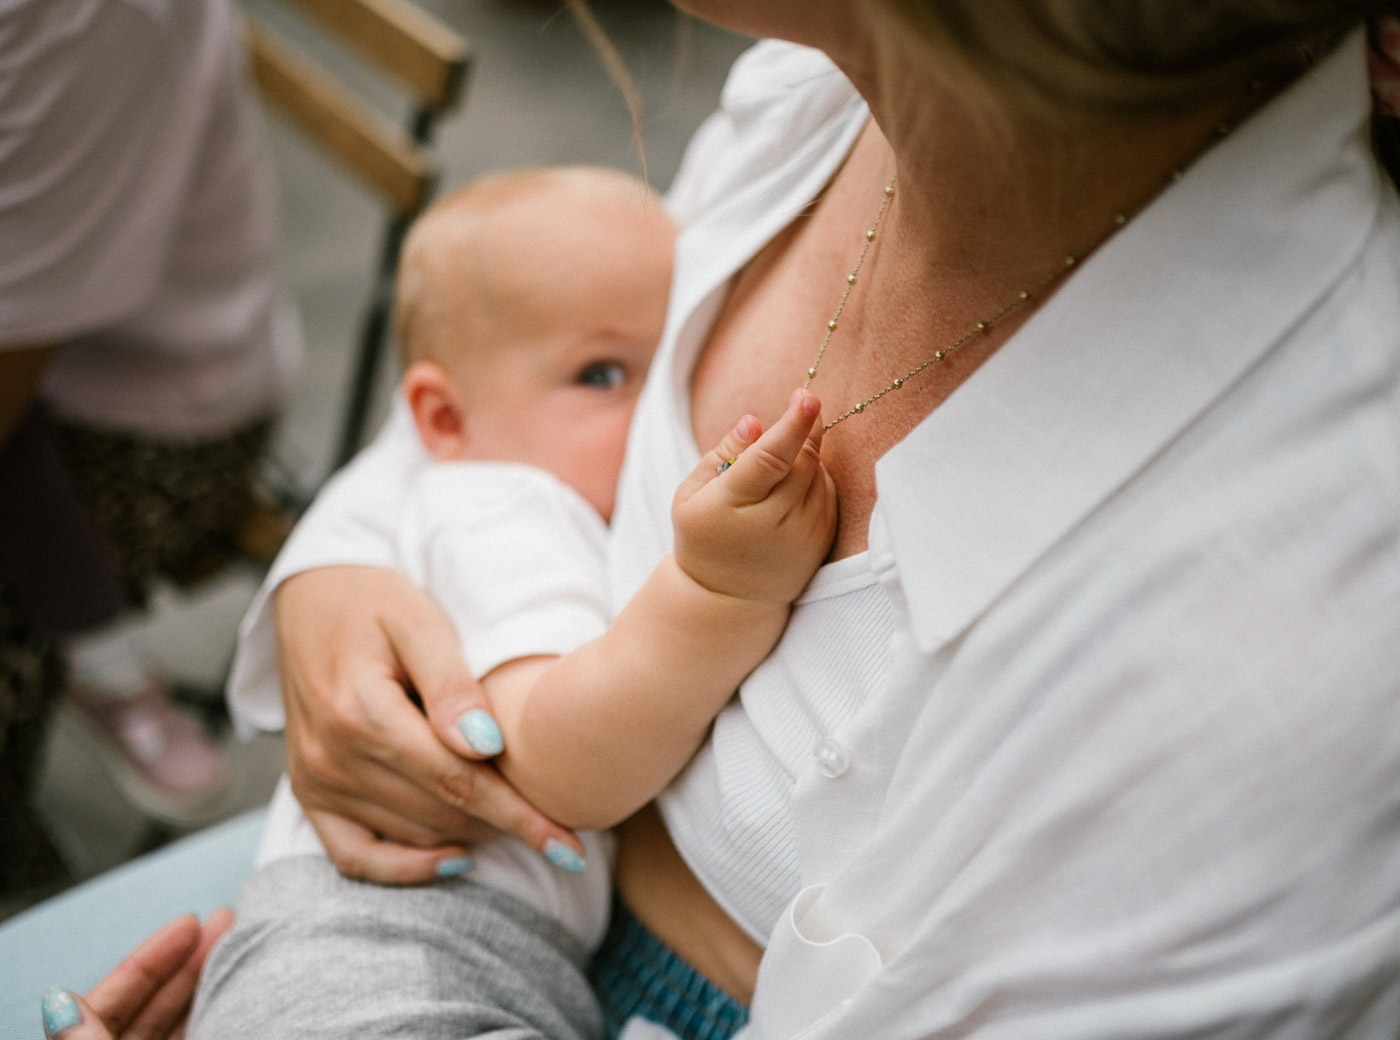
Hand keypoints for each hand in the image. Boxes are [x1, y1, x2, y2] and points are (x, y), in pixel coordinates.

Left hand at [41, 911, 231, 1038]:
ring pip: (178, 1022)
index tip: (187, 923)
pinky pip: (202, 1035)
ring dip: (208, 983)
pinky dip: (218, 1012)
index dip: (147, 961)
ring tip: (242, 946)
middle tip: (223, 923)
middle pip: (150, 1006)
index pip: (110, 1000)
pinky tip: (239, 991)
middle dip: (187, 961)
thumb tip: (62, 1003)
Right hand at [276, 565, 581, 883]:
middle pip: (441, 814)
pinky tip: (456, 859)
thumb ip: (451, 683)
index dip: (520, 818)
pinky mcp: (308, 795)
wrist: (311, 600)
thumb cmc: (376, 602)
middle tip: (558, 822)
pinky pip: (356, 857)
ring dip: (472, 836)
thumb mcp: (419, 621)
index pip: (458, 781)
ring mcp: (315, 782)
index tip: (571, 849)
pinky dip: (407, 868)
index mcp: (360, 712)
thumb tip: (487, 746)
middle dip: (506, 824)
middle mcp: (332, 757)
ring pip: (413, 835)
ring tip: (519, 822)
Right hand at [672, 388, 836, 604]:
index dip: (792, 426)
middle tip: (802, 403)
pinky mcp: (822, 541)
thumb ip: (721, 455)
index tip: (807, 398)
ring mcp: (802, 535)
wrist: (727, 598)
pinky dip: (815, 477)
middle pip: (802, 461)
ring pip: (819, 473)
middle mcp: (772, 523)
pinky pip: (828, 491)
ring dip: (807, 455)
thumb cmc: (704, 534)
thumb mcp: (690, 495)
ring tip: (780, 466)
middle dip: (805, 428)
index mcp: (731, 506)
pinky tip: (792, 487)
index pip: (770, 459)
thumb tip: (754, 423)